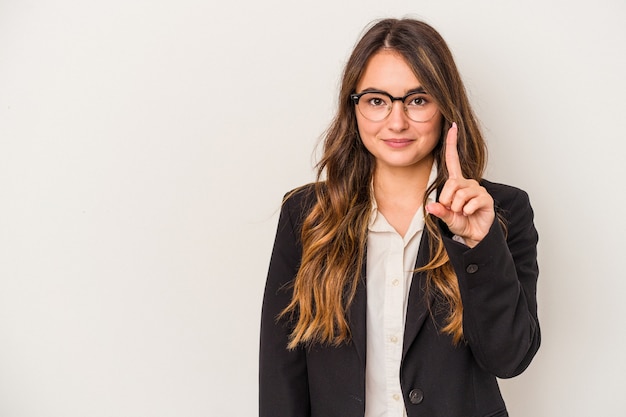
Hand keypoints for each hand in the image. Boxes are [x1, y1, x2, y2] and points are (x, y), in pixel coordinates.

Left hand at [426, 123, 494, 247]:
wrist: (475, 235)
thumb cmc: (461, 222)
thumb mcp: (446, 217)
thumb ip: (439, 211)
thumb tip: (430, 207)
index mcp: (457, 183)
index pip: (453, 160)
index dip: (452, 143)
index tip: (453, 126)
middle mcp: (468, 183)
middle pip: (451, 184)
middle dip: (447, 200)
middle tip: (452, 209)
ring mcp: (478, 190)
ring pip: (459, 195)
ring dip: (457, 208)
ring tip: (462, 212)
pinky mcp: (486, 198)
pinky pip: (471, 202)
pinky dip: (467, 211)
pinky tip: (470, 213)